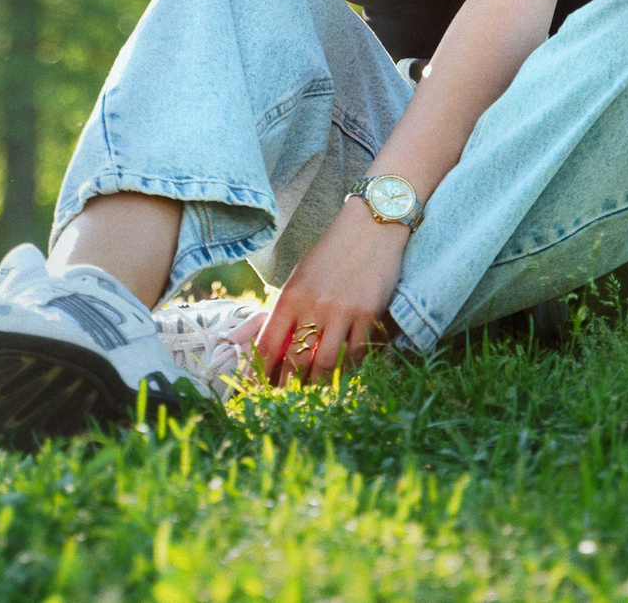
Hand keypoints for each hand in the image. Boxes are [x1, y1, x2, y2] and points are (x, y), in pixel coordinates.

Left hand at [251, 197, 408, 385]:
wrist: (371, 226)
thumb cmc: (331, 252)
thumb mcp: (300, 276)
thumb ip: (288, 310)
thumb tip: (274, 347)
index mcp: (290, 296)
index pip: (267, 345)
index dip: (259, 372)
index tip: (255, 389)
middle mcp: (313, 306)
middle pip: (294, 361)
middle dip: (287, 387)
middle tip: (285, 401)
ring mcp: (342, 312)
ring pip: (325, 364)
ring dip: (318, 385)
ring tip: (314, 394)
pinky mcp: (368, 315)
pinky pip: (356, 354)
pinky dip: (349, 369)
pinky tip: (344, 374)